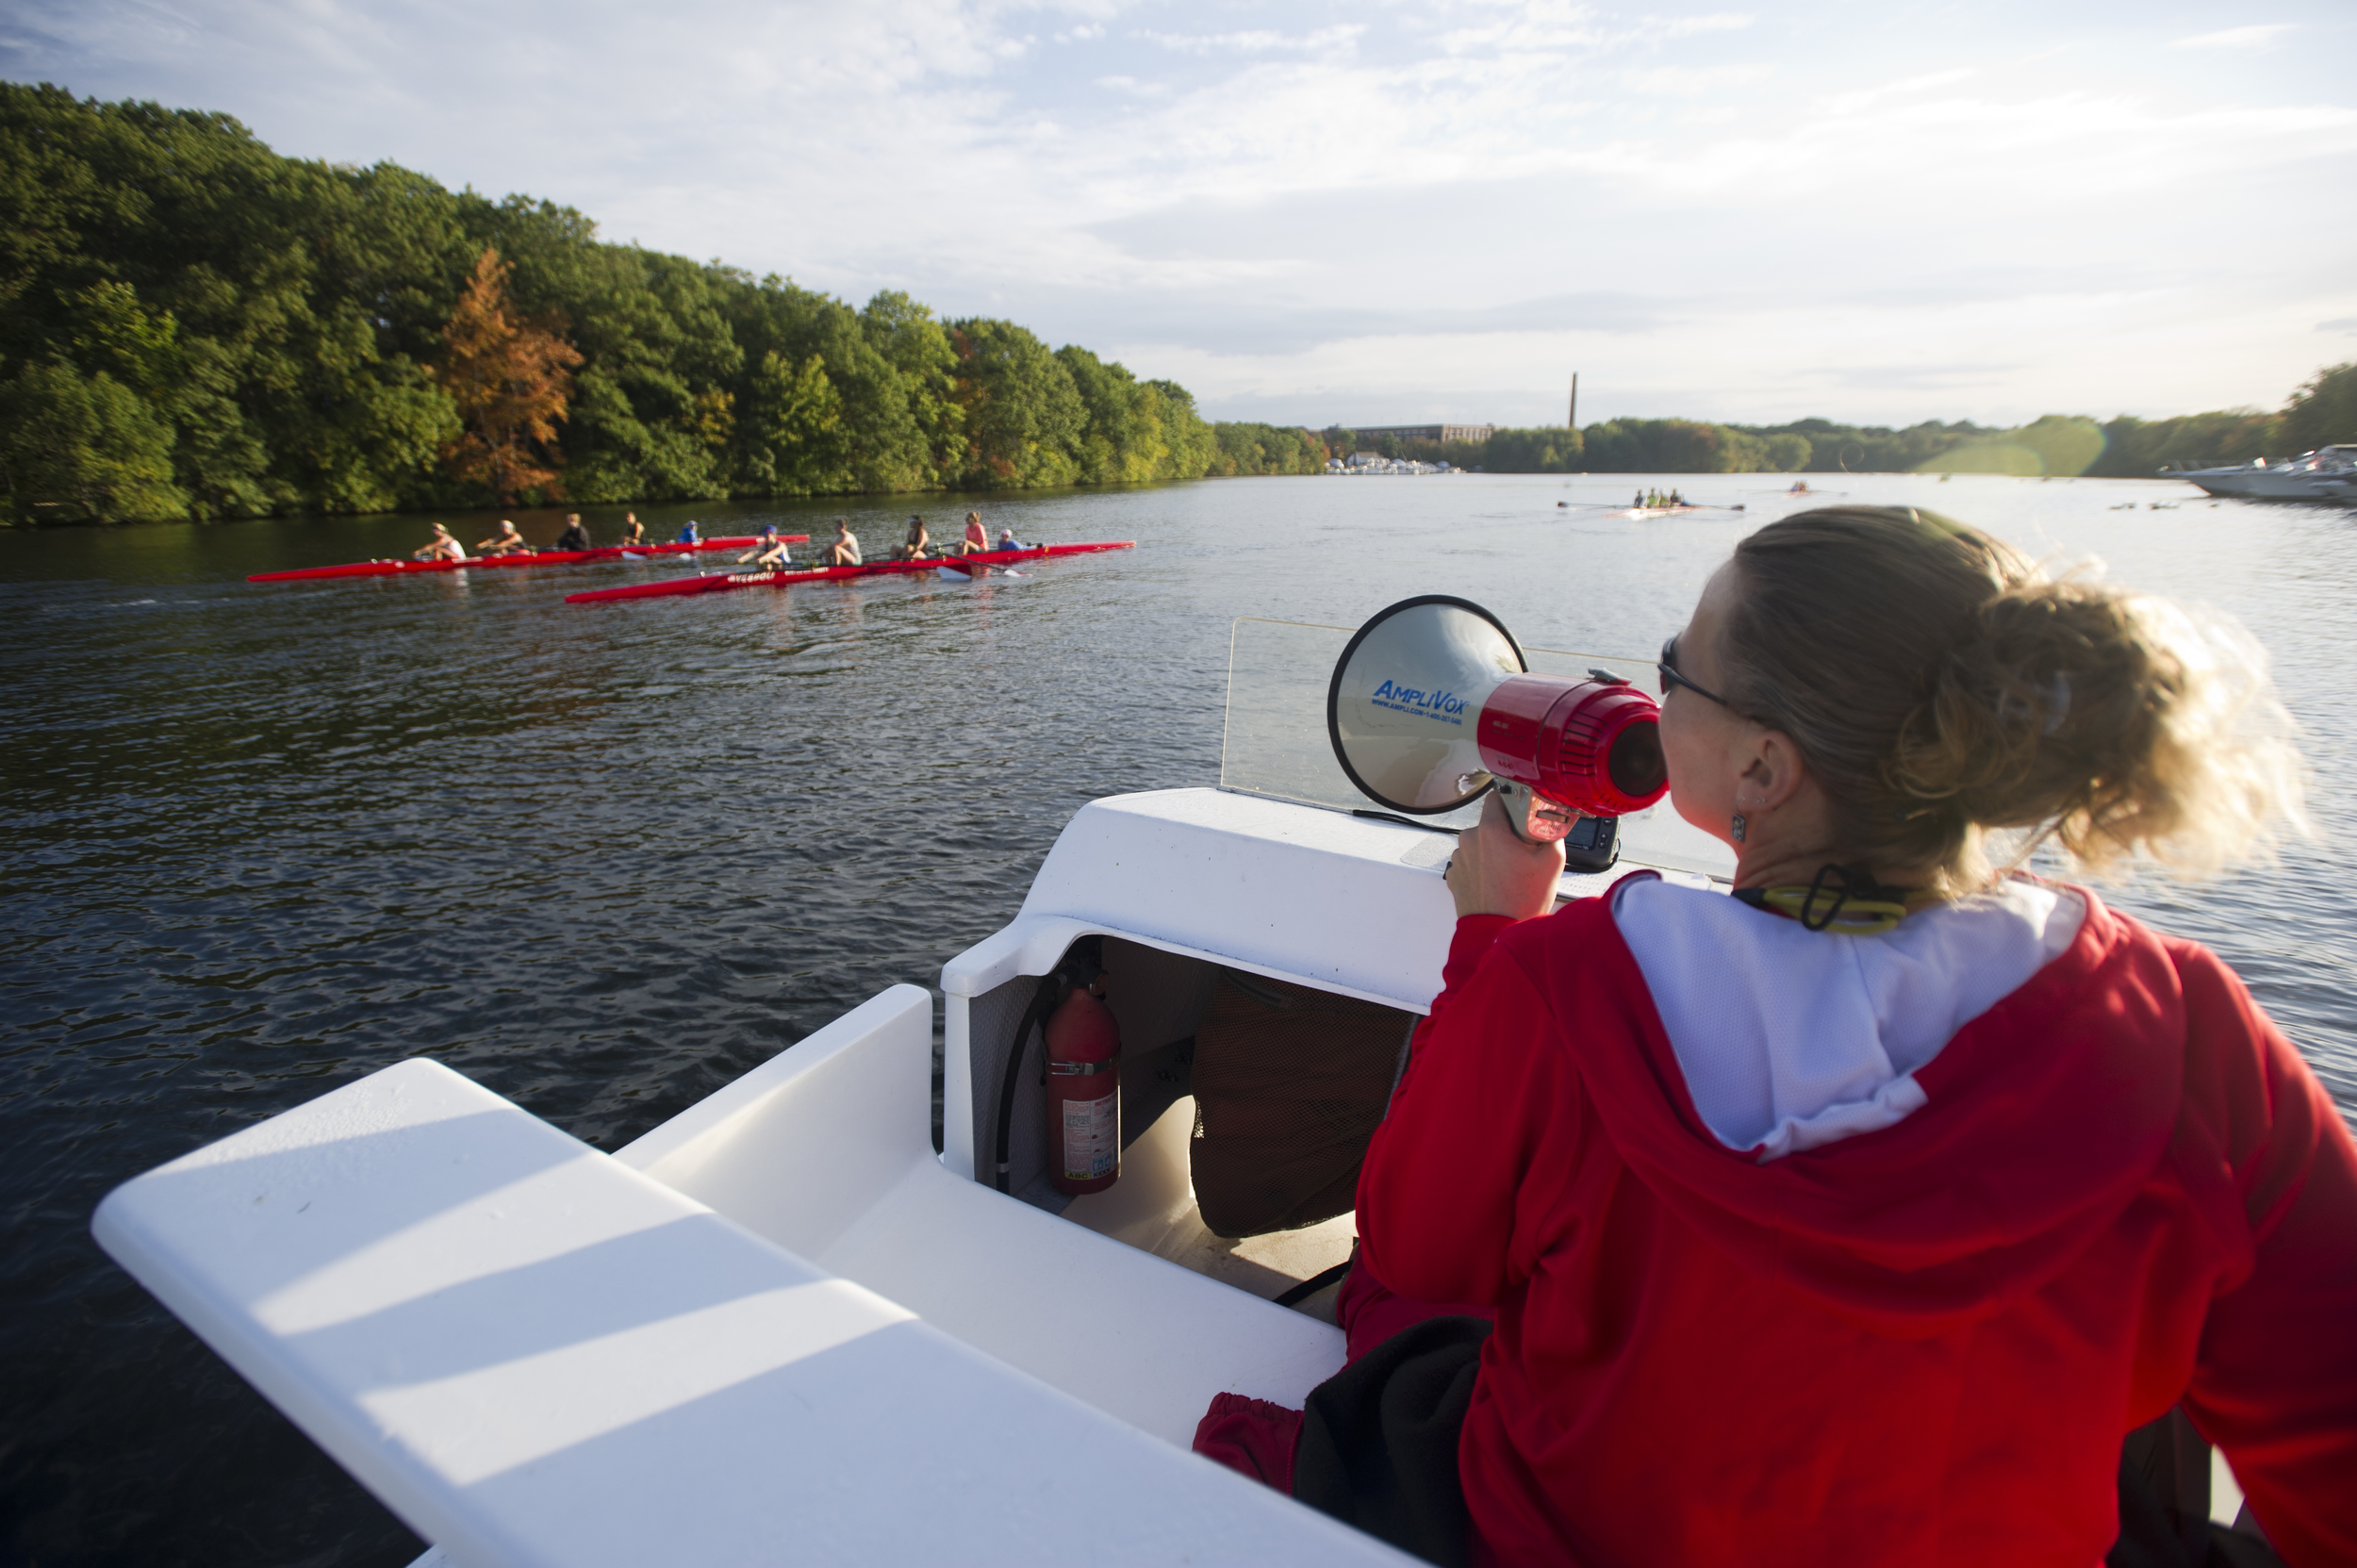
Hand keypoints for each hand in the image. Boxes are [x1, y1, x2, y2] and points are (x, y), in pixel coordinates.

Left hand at [1444, 792, 1566, 920]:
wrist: (1498, 933)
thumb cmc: (1521, 901)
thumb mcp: (1553, 861)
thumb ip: (1552, 831)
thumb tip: (1551, 819)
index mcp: (1490, 830)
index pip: (1497, 796)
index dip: (1513, 802)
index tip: (1523, 813)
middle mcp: (1469, 840)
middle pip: (1491, 823)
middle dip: (1507, 833)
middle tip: (1523, 853)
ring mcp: (1459, 858)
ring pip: (1481, 843)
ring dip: (1494, 851)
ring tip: (1510, 872)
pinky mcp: (1454, 874)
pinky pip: (1472, 862)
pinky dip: (1483, 867)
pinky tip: (1498, 882)